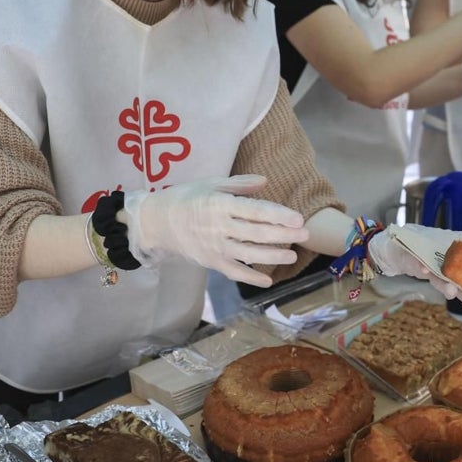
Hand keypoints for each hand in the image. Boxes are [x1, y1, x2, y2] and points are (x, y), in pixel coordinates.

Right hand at [122, 175, 307, 286]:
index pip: (255, 211)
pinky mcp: (210, 262)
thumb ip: (240, 184)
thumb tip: (266, 182)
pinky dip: (251, 278)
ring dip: (273, 257)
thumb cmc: (185, 197)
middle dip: (284, 235)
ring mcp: (214, 246)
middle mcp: (218, 226)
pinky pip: (234, 272)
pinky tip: (268, 280)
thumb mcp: (210, 183)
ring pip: (249, 255)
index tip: (299, 218)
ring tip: (292, 255)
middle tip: (305, 234)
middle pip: (257, 233)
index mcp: (220, 204)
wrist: (156, 221)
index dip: (279, 215)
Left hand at [368, 224, 461, 311]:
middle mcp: (443, 273)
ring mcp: (428, 268)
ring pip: (438, 280)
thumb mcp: (458, 238)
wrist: (400, 245)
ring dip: (445, 286)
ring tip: (452, 292)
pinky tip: (424, 270)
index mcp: (456, 269)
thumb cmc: (431, 244)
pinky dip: (420, 267)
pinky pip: (416, 264)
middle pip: (458, 287)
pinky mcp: (411, 261)